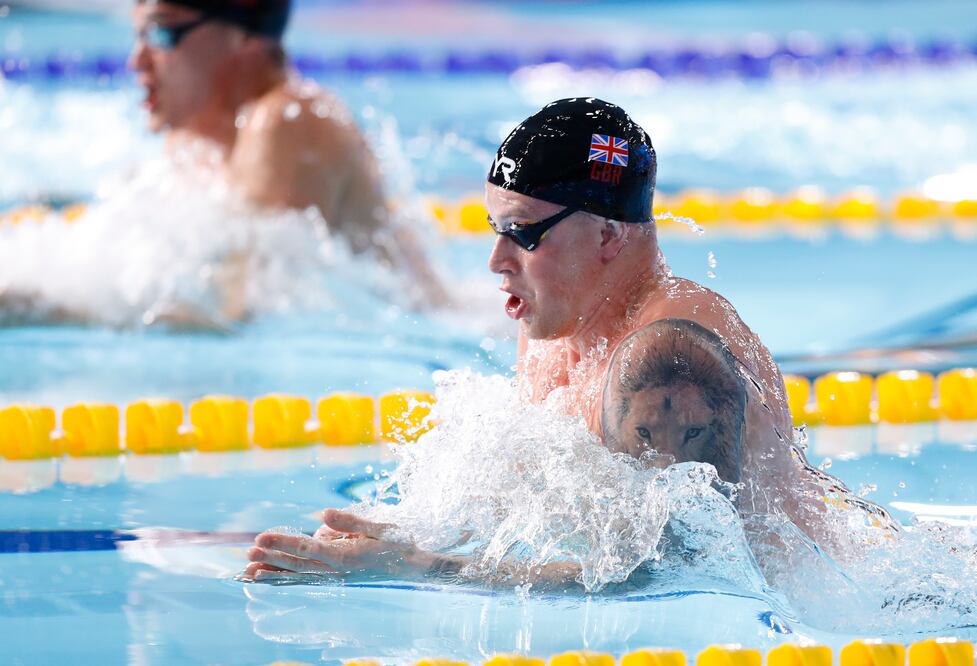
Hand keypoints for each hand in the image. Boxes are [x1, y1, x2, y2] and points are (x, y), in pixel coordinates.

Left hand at [242, 509, 433, 582]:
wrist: (413, 569)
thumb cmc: (398, 545)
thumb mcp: (379, 527)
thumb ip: (350, 521)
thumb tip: (322, 514)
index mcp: (346, 555)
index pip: (307, 548)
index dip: (283, 543)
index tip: (261, 538)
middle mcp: (337, 570)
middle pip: (298, 564)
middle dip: (272, 558)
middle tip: (248, 553)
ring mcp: (336, 577)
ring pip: (299, 576)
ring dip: (274, 573)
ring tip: (249, 572)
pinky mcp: (336, 579)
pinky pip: (306, 581)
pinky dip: (286, 580)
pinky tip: (271, 580)